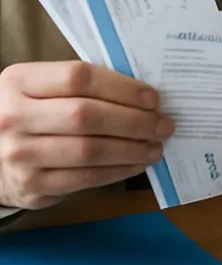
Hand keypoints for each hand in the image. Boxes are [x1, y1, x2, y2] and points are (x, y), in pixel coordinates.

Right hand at [0, 61, 173, 209]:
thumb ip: (84, 85)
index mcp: (19, 81)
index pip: (79, 77)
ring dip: (132, 149)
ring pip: (89, 151)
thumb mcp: (42, 88)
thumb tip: (145, 96)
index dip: (123, 87)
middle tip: (164, 124)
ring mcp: (19, 155)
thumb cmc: (33, 112)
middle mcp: (13, 117)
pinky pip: (84, 179)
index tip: (153, 98)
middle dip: (135, 121)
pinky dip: (118, 171)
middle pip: (87, 116)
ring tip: (156, 145)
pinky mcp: (30, 186)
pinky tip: (136, 163)